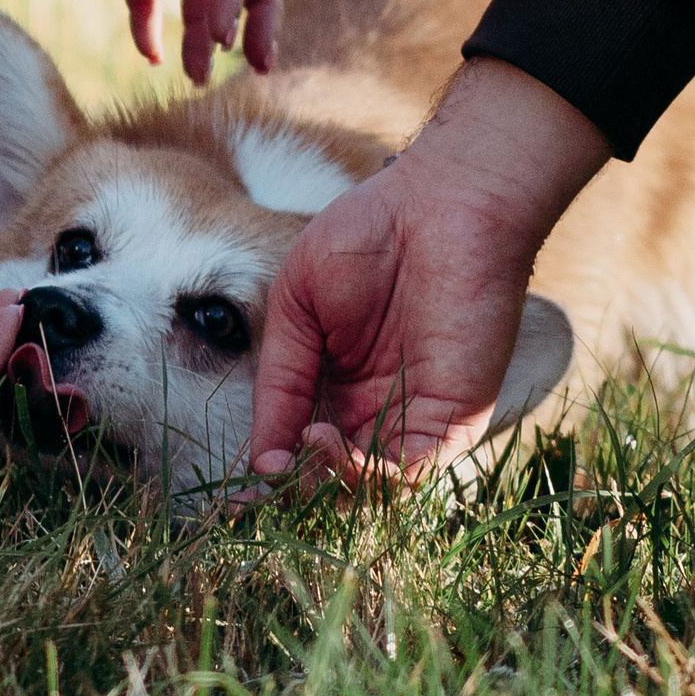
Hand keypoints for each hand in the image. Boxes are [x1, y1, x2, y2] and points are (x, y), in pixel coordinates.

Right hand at [245, 58, 609, 492]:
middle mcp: (378, 410)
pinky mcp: (455, 415)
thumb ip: (280, 381)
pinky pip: (413, 472)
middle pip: (335, 478)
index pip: (302, 449)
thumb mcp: (295, 306)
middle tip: (269, 480)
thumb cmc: (369, 234)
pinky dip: (371, 477)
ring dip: (331, 484)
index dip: (272, 474)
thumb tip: (262, 459)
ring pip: (373, 487)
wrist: (442, 202)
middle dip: (299, 489)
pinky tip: (334, 445)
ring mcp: (417, 416)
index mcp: (339, 386)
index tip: (238, 492)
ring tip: (307, 446)